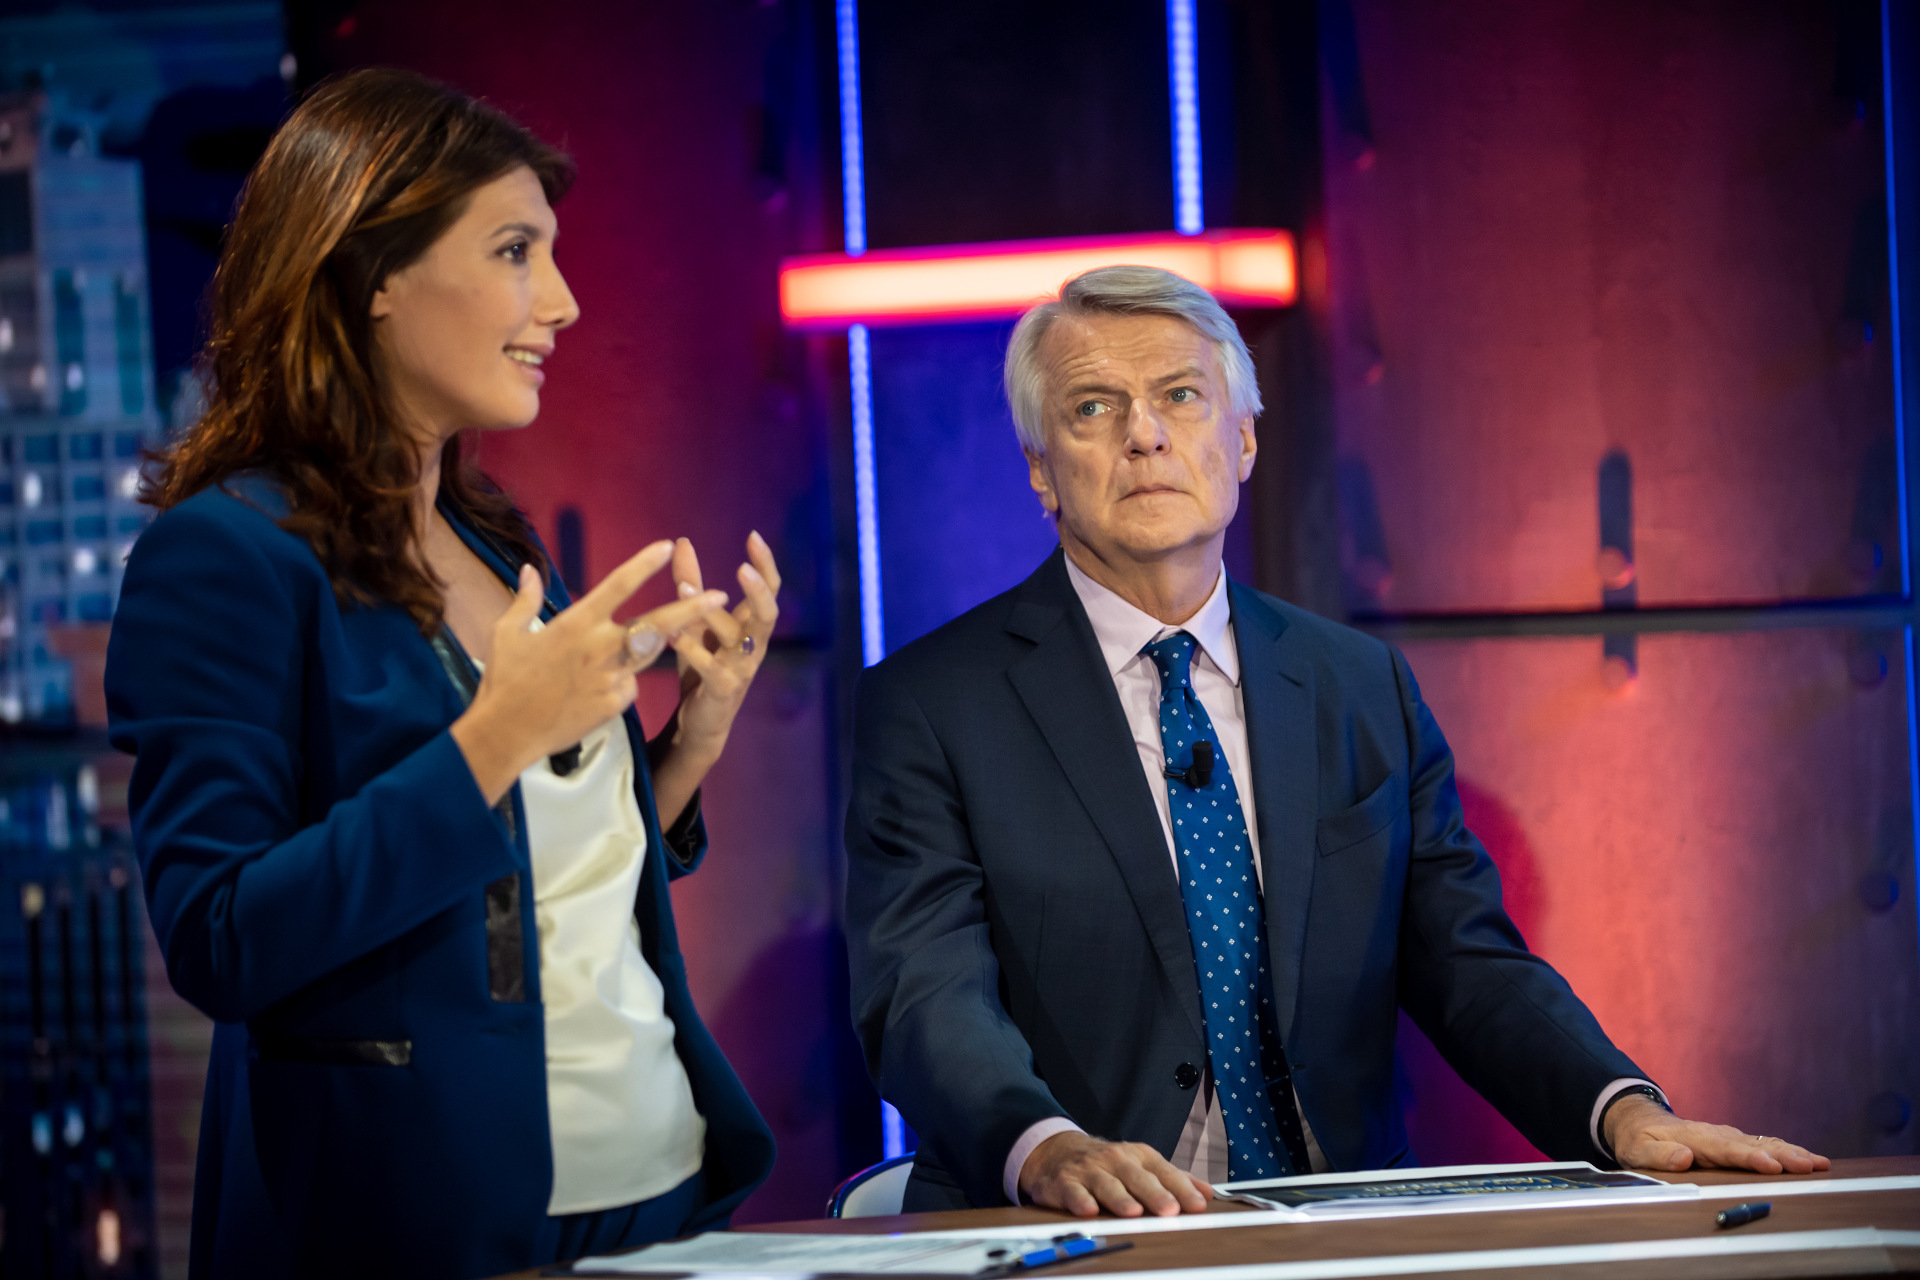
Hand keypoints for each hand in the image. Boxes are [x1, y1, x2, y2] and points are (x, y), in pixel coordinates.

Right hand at [451, 543, 728, 804]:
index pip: (619, 585)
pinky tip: (593, 693)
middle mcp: (601, 647)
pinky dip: (621, 684)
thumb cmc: (505, 680)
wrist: (507, 732)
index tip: (667, 547)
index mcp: (577, 622)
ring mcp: (611, 677)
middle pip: (657, 624)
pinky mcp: (615, 704)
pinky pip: (630, 687)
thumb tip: (528, 570)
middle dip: (692, 609)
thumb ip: (525, 599)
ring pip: (648, 655)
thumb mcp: (508, 633)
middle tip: (720, 596)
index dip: (645, 564)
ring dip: (655, 645)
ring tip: (646, 642)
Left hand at [650, 532, 780, 823]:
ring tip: (685, 589)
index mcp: (750, 626)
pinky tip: (674, 635)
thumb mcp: (695, 620)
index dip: (765, 564)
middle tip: (744, 568)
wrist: (701, 721)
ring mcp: (741, 669)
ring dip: (711, 613)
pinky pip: (712, 667)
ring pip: (738, 638)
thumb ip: (690, 582)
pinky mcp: (723, 689)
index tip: (754, 535)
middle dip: (759, 590)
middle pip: (768, 614)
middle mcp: (753, 645)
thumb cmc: (702, 665)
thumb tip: (682, 541)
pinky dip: (694, 649)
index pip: (769, 590)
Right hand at [1018, 1131, 1211, 1218]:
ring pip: (1106, 1184)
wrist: (1058, 1150)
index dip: (1182, 1189)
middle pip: (1137, 1177)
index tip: (1198, 1204)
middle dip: (1154, 1193)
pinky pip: (1072, 1191)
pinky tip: (1088, 1210)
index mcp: (1138, 1156)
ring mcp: (1089, 1170)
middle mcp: (1115, 1160)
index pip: (1164, 1171)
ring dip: (1119, 1198)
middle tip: (1170, 1209)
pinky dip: (1079, 1200)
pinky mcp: (1065, 1181)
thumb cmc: (1108, 1163)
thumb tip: (1208, 1193)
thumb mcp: (1142, 1164)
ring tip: (1133, 1212)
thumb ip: (1174, 1179)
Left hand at [1604, 1096, 1829, 1175]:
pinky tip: (1808, 1161)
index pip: (1727, 1150)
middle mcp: (1717, 1136)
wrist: (1641, 1122)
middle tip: (1811, 1166)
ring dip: (1792, 1153)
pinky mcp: (1734, 1144)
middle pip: (1754, 1146)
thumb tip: (1683, 1157)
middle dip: (1783, 1156)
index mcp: (1696, 1139)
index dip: (1750, 1158)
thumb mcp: (1638, 1150)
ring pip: (1765, 1144)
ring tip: (1820, 1164)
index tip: (1771, 1166)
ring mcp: (1728, 1138)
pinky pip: (1764, 1146)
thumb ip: (1659, 1155)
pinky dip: (1787, 1152)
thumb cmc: (1640, 1140)